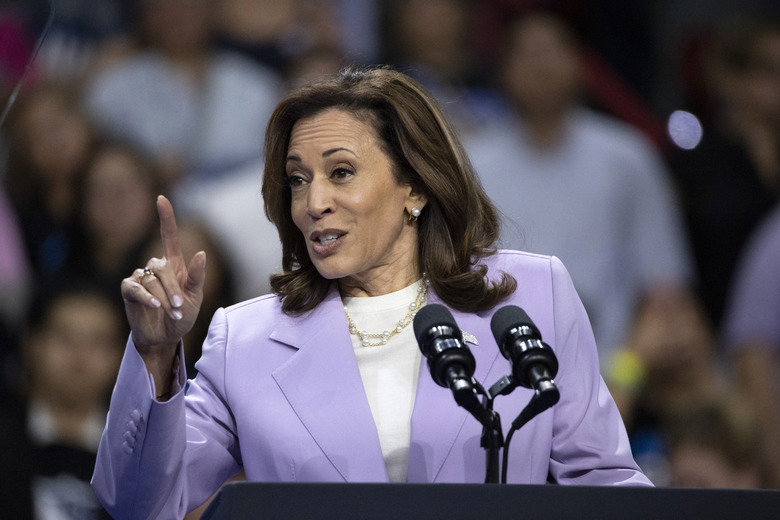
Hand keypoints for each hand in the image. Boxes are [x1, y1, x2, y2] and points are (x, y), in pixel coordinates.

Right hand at [121, 196, 206, 357]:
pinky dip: (146, 298)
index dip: (165, 217)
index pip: (168, 236)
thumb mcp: (195, 298)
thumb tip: (201, 253)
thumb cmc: (182, 315)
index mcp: (174, 265)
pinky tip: (154, 307)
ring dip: (162, 297)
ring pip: (149, 280)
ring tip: (171, 312)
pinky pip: (135, 288)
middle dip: (171, 287)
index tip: (161, 198)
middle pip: (161, 266)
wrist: (165, 336)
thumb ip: (197, 277)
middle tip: (179, 307)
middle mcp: (156, 268)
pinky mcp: (129, 290)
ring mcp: (140, 278)